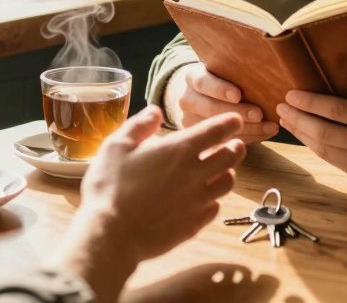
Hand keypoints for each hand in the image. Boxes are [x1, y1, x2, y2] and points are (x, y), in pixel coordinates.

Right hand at [52, 107, 246, 301]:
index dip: (230, 123)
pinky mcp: (194, 224)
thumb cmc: (111, 188)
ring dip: (227, 172)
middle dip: (236, 146)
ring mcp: (198, 201)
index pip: (217, 130)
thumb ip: (139, 126)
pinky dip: (213, 199)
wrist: (112, 236)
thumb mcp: (116, 146)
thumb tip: (155, 112)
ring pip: (228, 183)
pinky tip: (203, 198)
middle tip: (233, 144)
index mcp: (179, 150)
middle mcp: (196, 174)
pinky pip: (214, 208)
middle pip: (231, 156)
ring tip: (221, 170)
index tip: (234, 121)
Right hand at [166, 63, 278, 142]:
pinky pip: (224, 142)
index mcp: (192, 78)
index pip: (202, 82)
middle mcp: (187, 100)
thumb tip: (266, 71)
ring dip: (247, 129)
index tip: (238, 95)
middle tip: (259, 114)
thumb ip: (236, 71)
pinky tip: (265, 133)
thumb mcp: (221, 70)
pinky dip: (248, 138)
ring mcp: (190, 121)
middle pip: (210, 108)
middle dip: (237, 112)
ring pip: (218, 128)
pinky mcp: (201, 139)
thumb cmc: (220, 79)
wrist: (199, 96)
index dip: (219, 89)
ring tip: (270, 127)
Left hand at [277, 90, 346, 189]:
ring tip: (288, 121)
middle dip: (298, 119)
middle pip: (323, 132)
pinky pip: (335, 162)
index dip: (309, 102)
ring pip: (325, 150)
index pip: (336, 109)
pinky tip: (307, 138)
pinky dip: (318, 148)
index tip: (291, 93)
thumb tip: (331, 88)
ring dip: (302, 135)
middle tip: (281, 107)